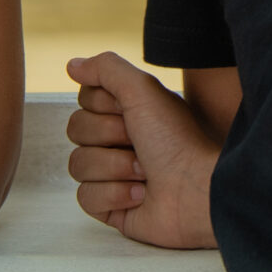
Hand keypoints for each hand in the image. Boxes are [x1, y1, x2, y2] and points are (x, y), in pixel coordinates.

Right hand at [64, 52, 220, 248]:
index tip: (130, 111)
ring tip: (145, 172)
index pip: (85, 99)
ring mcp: (115, 174)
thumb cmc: (178, 139)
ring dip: (114, 167)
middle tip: (139, 142)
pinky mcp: (112, 207)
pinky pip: (85, 197)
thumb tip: (73, 65)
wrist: (198, 189)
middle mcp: (120, 140)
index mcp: (129, 110)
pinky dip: (114, 195)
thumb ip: (107, 69)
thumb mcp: (143, 90)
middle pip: (76, 129)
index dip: (104, 105)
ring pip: (77, 165)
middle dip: (108, 136)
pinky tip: (141, 195)